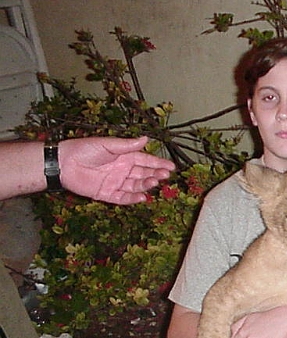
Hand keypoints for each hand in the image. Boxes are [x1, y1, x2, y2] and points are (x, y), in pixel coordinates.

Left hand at [59, 136, 174, 204]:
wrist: (63, 163)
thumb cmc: (84, 149)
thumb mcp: (108, 144)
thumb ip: (127, 145)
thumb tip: (146, 138)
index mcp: (124, 156)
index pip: (146, 160)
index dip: (159, 164)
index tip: (171, 167)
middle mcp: (122, 170)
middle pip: (144, 174)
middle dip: (156, 175)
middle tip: (165, 176)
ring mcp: (116, 182)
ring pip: (136, 186)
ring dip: (146, 185)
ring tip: (154, 183)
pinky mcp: (107, 194)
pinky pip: (123, 198)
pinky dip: (133, 199)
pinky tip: (142, 197)